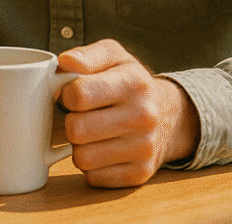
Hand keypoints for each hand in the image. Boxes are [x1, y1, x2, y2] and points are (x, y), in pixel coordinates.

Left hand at [57, 39, 199, 187]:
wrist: (168, 113)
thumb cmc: (129, 80)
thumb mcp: (112, 55)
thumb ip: (85, 55)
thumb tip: (64, 63)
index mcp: (133, 83)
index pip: (78, 94)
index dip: (66, 93)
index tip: (72, 92)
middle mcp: (143, 117)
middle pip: (76, 129)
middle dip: (70, 121)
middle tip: (80, 114)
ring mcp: (143, 149)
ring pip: (82, 158)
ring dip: (78, 145)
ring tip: (91, 131)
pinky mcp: (140, 174)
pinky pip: (94, 177)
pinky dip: (91, 165)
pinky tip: (101, 148)